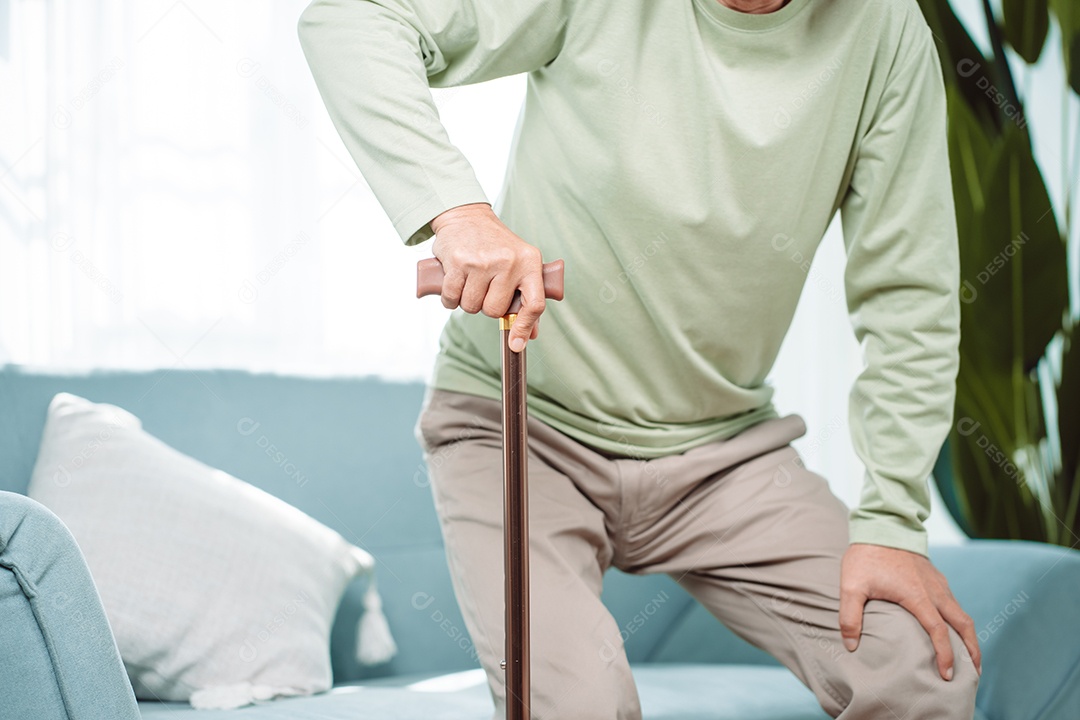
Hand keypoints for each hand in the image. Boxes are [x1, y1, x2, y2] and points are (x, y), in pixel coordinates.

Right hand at [430, 202, 544, 351]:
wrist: (467, 216)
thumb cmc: (496, 246)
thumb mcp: (519, 264)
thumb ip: (526, 298)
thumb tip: (530, 335)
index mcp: (529, 262)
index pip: (534, 304)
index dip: (525, 327)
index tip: (516, 344)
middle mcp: (508, 262)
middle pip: (494, 310)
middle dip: (486, 305)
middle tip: (484, 288)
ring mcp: (482, 262)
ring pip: (471, 307)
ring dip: (467, 301)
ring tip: (470, 281)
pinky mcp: (458, 262)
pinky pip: (452, 299)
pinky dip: (450, 298)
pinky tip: (455, 282)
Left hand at [839, 543, 980, 680]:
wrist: (882, 526)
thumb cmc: (866, 557)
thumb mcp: (851, 586)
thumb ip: (849, 616)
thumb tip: (851, 646)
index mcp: (917, 596)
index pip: (938, 631)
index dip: (946, 655)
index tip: (947, 675)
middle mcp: (935, 591)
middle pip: (964, 625)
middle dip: (972, 651)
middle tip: (974, 674)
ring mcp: (939, 584)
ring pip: (962, 614)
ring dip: (969, 637)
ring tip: (970, 659)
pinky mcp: (937, 578)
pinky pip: (955, 604)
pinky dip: (960, 622)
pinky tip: (953, 631)